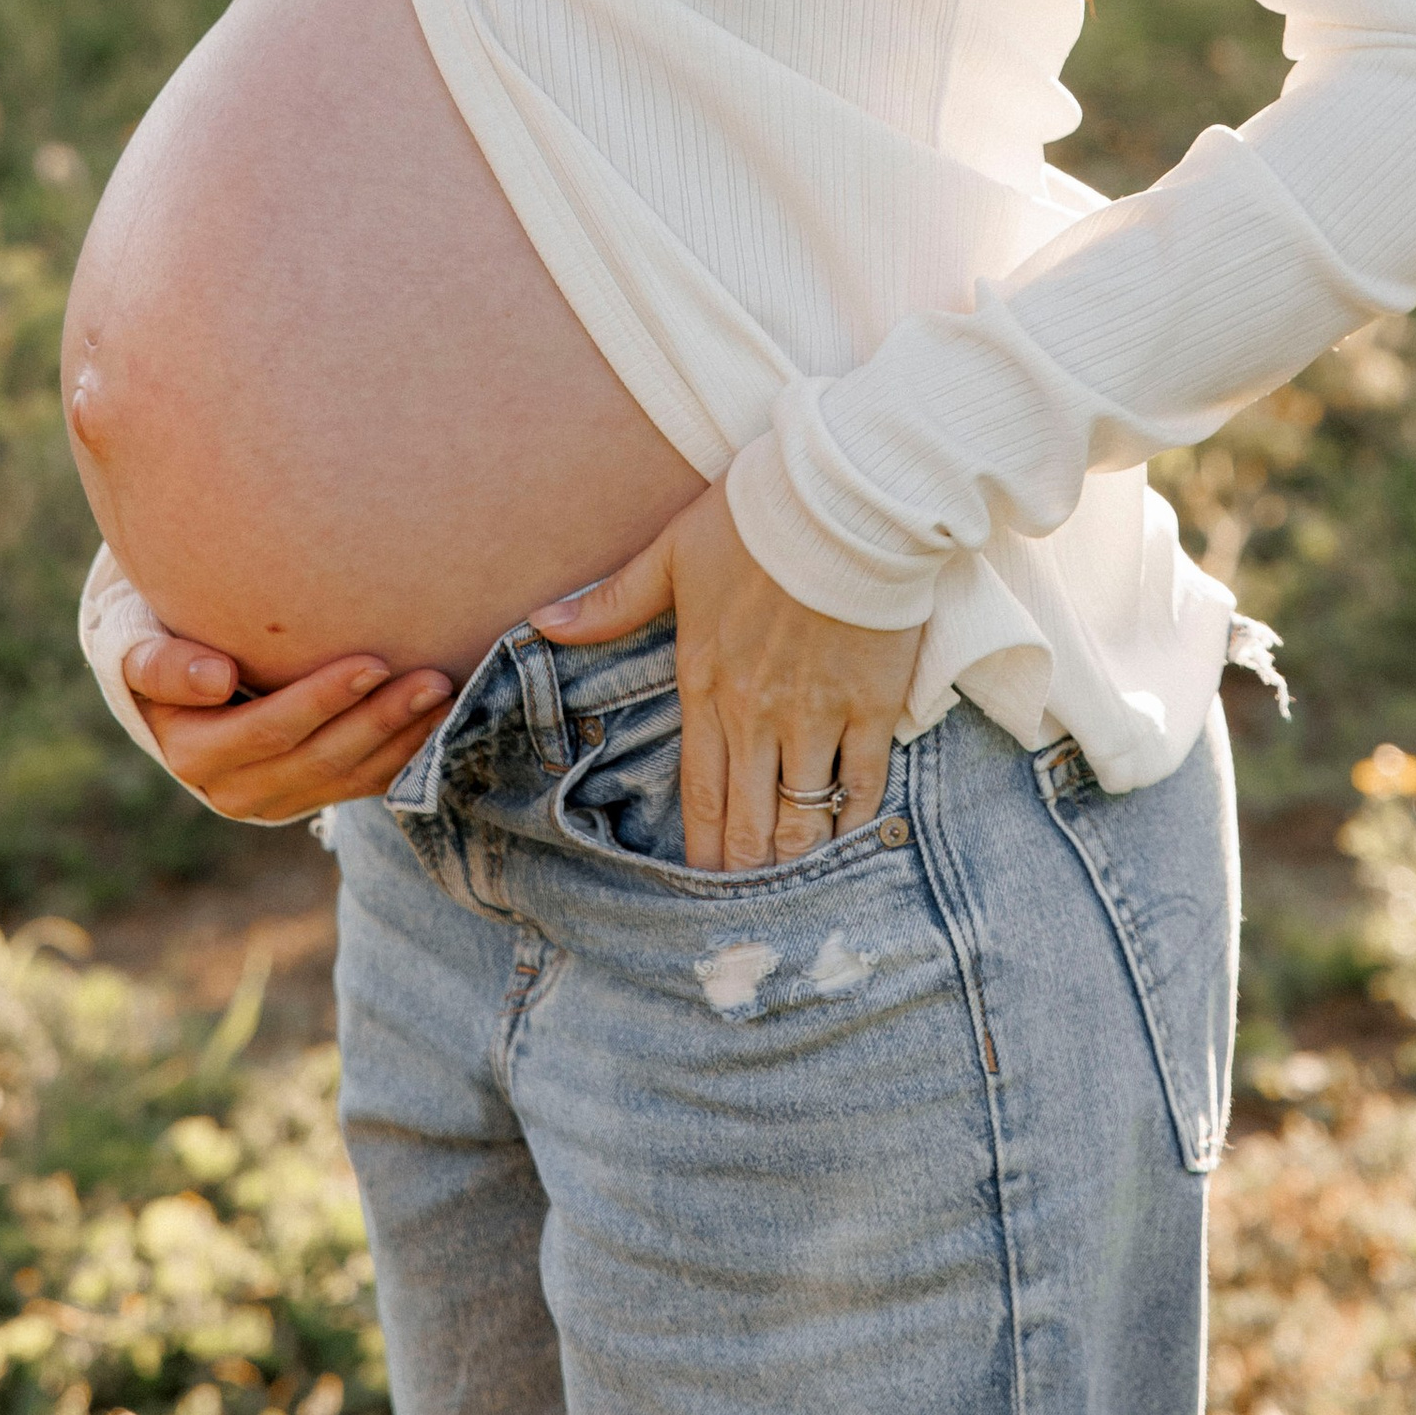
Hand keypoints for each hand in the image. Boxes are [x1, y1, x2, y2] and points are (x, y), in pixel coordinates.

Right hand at [124, 630, 452, 823]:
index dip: (323, 700)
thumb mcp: (143, 650)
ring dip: (403, 737)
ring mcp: (275, 801)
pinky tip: (440, 720)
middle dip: (380, 718)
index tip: (374, 661)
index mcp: (195, 754)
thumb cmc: (165, 647)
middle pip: (320, 757)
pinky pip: (363, 784)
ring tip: (447, 690)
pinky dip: (404, 754)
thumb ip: (163, 663)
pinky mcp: (307, 798)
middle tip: (434, 675)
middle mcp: (234, 791)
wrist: (179, 688)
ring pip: (348, 776)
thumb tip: (215, 679)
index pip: (270, 729)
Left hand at [534, 481, 921, 870]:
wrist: (844, 495)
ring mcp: (817, 715)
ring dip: (795, 861)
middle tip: (744, 919)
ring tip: (793, 895)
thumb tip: (543, 621)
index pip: (697, 795)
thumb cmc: (754, 518)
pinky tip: (850, 846)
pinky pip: (864, 784)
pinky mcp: (872, 705)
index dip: (699, 854)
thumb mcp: (672, 553)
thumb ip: (612, 601)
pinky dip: (854, 822)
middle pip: (747, 822)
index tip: (698, 890)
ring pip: (803, 817)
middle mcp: (757, 714)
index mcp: (704, 684)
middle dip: (743, 875)